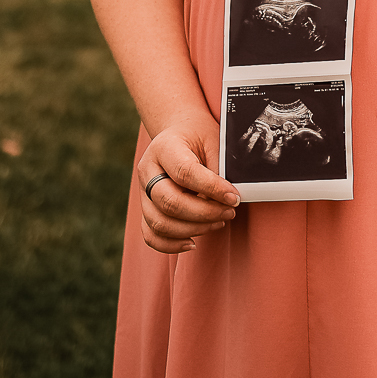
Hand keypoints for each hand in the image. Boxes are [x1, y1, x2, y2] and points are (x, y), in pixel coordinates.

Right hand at [136, 114, 239, 254]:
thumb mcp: (213, 142)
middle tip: (230, 211)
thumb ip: (219, 169)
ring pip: (160, 222)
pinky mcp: (145, 208)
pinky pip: (151, 234)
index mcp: (164, 147)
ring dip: (194, 229)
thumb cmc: (199, 137)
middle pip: (169, 202)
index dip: (212, 188)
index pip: (185, 173)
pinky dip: (171, 244)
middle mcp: (147, 170)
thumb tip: (230, 199)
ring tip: (219, 221)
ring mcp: (142, 191)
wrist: (179, 133)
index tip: (234, 197)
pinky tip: (193, 242)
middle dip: (204, 213)